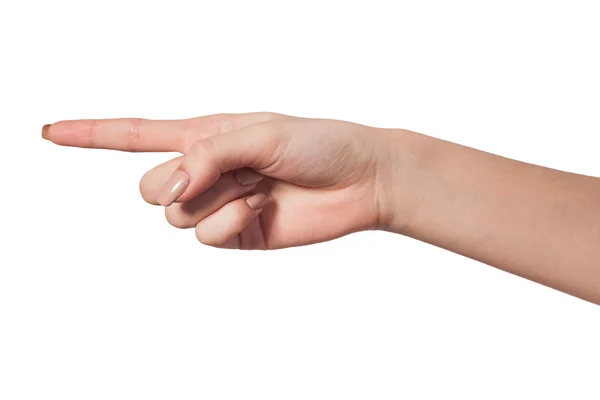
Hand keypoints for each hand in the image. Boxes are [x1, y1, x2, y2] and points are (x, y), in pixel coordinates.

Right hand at [43, 113, 394, 248]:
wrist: (359, 180)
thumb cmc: (317, 143)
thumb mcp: (259, 133)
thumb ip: (207, 155)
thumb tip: (167, 191)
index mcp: (205, 135)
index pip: (137, 133)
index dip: (92, 134)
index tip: (50, 132)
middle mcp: (205, 170)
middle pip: (148, 187)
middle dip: (176, 182)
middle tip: (226, 171)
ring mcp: (218, 204)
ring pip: (174, 216)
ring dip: (213, 200)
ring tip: (256, 187)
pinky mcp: (235, 233)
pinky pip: (204, 236)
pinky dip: (227, 222)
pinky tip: (259, 209)